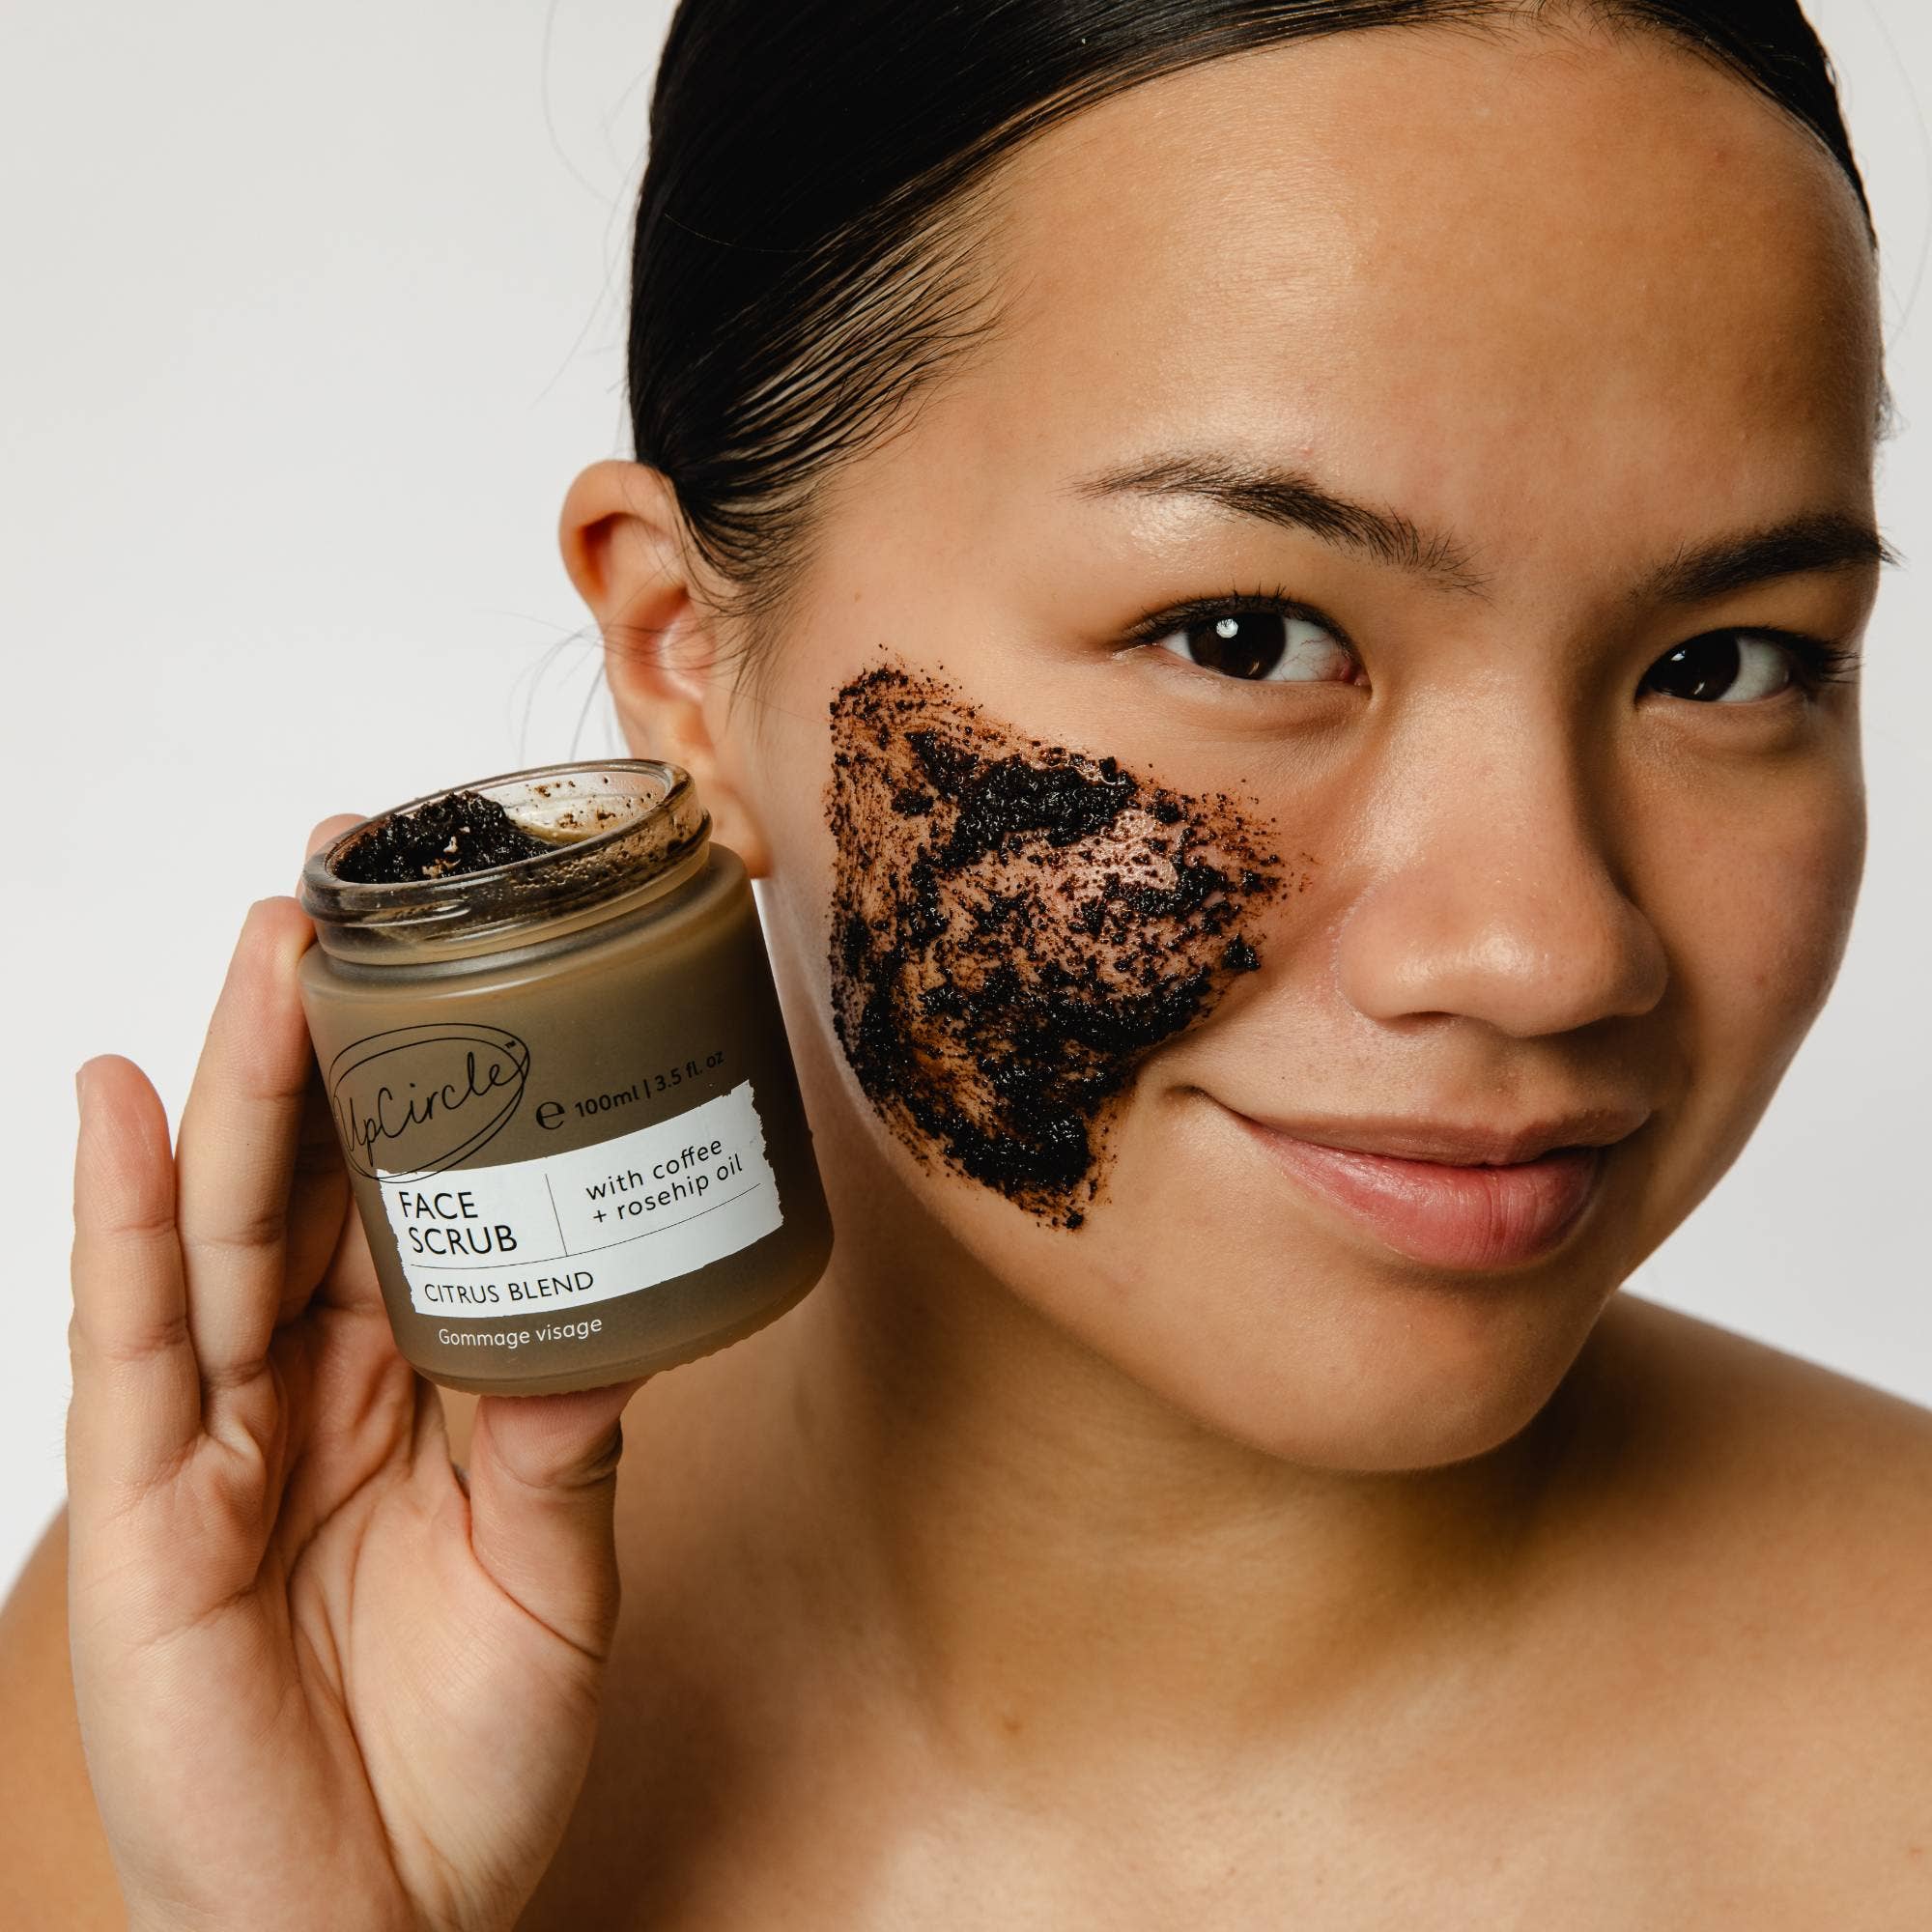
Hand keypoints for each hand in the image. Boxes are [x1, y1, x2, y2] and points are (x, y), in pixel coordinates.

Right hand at [65, 819, 645, 1931]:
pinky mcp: (140, 1512)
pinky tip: (122, 1098)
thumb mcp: (548, 1575)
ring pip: (227, 1222)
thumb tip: (620, 1318)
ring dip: (242, 1078)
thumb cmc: (462, 1753)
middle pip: (317, 1176)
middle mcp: (309, 1384)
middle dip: (330, 1031)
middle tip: (357, 881)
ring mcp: (214, 1437)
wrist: (373, 1930)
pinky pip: (128, 1343)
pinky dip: (121, 1215)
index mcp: (413, 1386)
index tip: (465, 954)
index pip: (415, 1200)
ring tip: (272, 941)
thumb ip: (565, 1445)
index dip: (428, 1080)